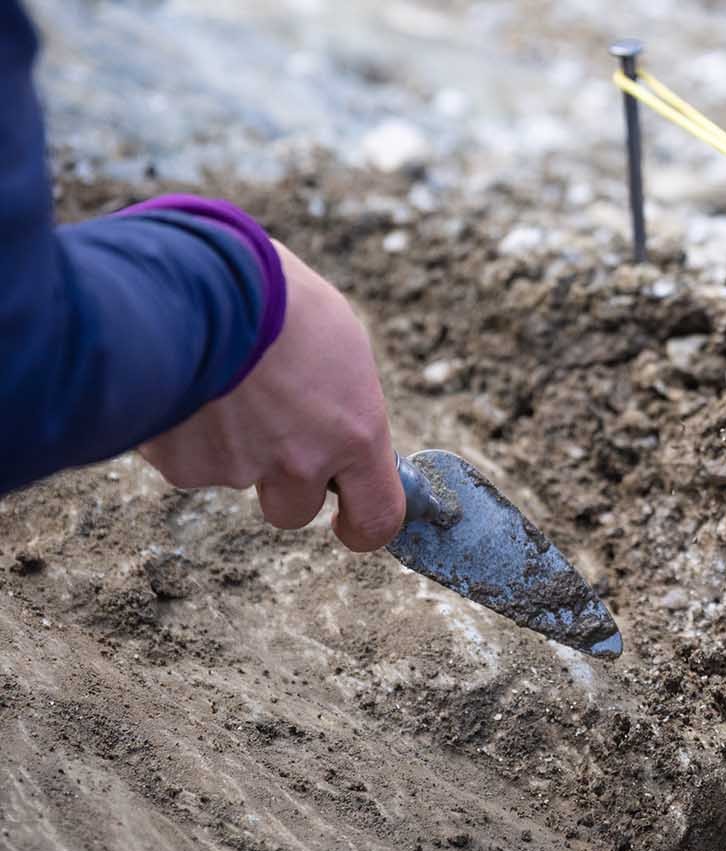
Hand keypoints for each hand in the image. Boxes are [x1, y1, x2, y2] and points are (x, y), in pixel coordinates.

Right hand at [140, 240, 405, 551]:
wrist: (196, 279)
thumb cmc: (278, 294)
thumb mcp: (340, 340)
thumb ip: (344, 401)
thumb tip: (340, 425)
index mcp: (356, 435)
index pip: (376, 520)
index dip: (364, 529)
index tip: (350, 523)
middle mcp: (301, 463)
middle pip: (294, 510)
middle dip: (282, 480)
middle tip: (266, 423)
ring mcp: (239, 468)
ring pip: (235, 476)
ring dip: (230, 444)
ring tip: (221, 381)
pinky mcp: (182, 463)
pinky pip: (187, 458)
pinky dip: (185, 429)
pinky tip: (185, 380)